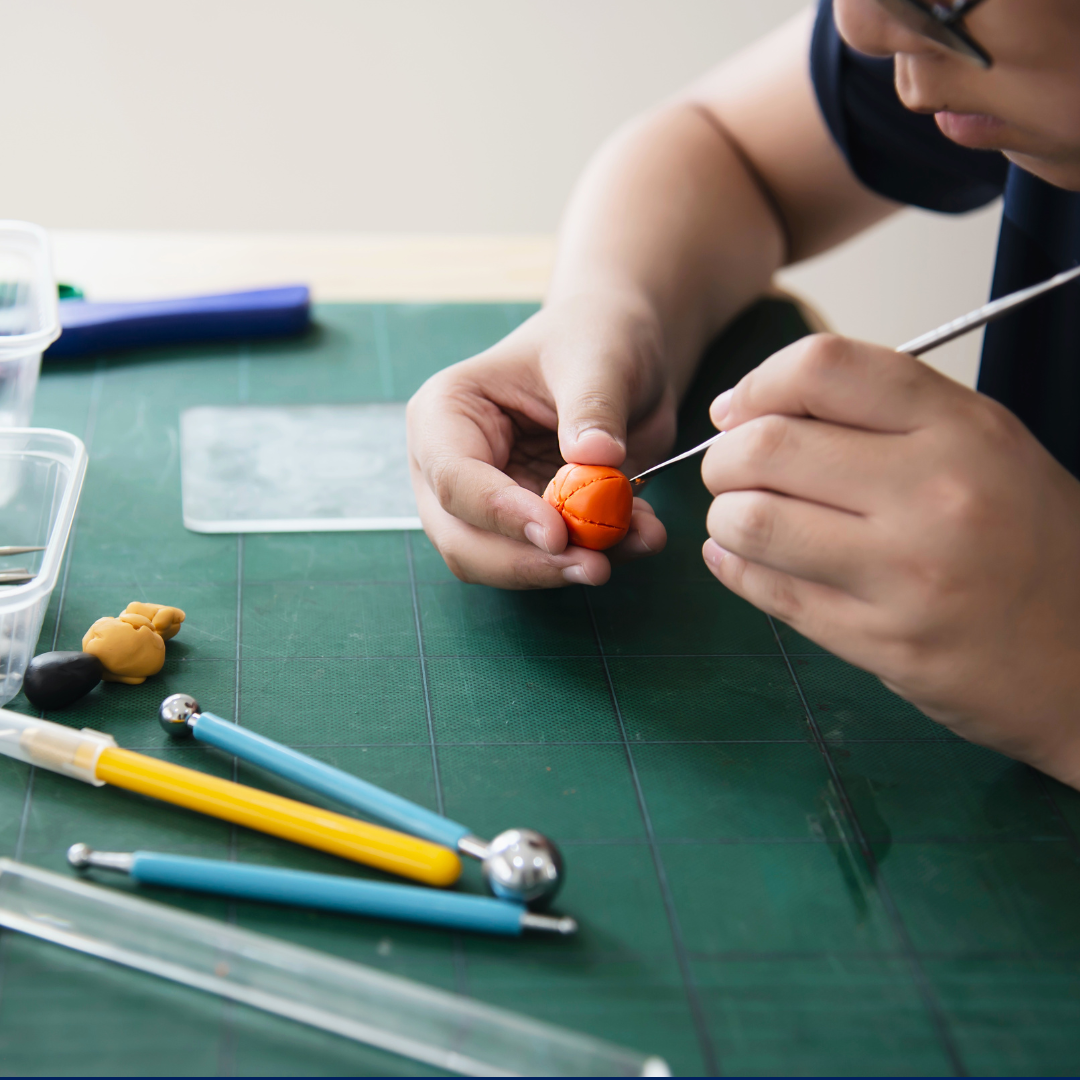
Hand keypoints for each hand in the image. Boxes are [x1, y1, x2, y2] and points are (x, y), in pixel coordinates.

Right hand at [407, 291, 670, 588]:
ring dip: (564, 568)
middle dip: (528, 562)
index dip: (501, 514)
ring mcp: (485, 504)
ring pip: (502, 564)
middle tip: (594, 566)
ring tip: (633, 541)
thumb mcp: (598, 357)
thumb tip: (596, 455)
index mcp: (444, 414)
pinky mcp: (527, 527)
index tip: (557, 533)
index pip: (454, 479)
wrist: (624, 356)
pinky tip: (641, 535)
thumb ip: (593, 406)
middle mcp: (450, 468)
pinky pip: (551, 561)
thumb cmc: (594, 337)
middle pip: (464, 540)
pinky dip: (593, 559)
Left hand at [700, 333, 1079, 787]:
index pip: (822, 369)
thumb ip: (881, 417)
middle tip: (729, 472)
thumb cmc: (1030, 544)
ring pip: (753, 521)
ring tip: (740, 520)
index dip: (757, 385)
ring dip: (724, 517)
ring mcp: (908, 573)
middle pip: (767, 446)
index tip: (737, 411)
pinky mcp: (883, 641)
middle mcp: (936, 492)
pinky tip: (740, 559)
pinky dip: (734, 568)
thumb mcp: (984, 448)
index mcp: (962, 428)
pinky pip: (769, 593)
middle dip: (722, 457)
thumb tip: (749, 409)